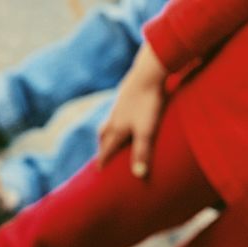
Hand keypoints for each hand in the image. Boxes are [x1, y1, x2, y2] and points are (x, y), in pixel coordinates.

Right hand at [97, 42, 167, 177]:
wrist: (149, 71)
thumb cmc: (148, 102)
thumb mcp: (146, 131)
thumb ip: (142, 152)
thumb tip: (139, 175)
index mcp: (117, 129)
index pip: (107, 149)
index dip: (103, 161)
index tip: (98, 171)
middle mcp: (115, 117)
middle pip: (104, 135)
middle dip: (102, 146)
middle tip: (102, 154)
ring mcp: (120, 103)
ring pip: (110, 120)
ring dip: (109, 130)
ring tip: (112, 134)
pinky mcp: (127, 92)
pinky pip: (119, 108)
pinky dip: (119, 116)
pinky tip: (126, 112)